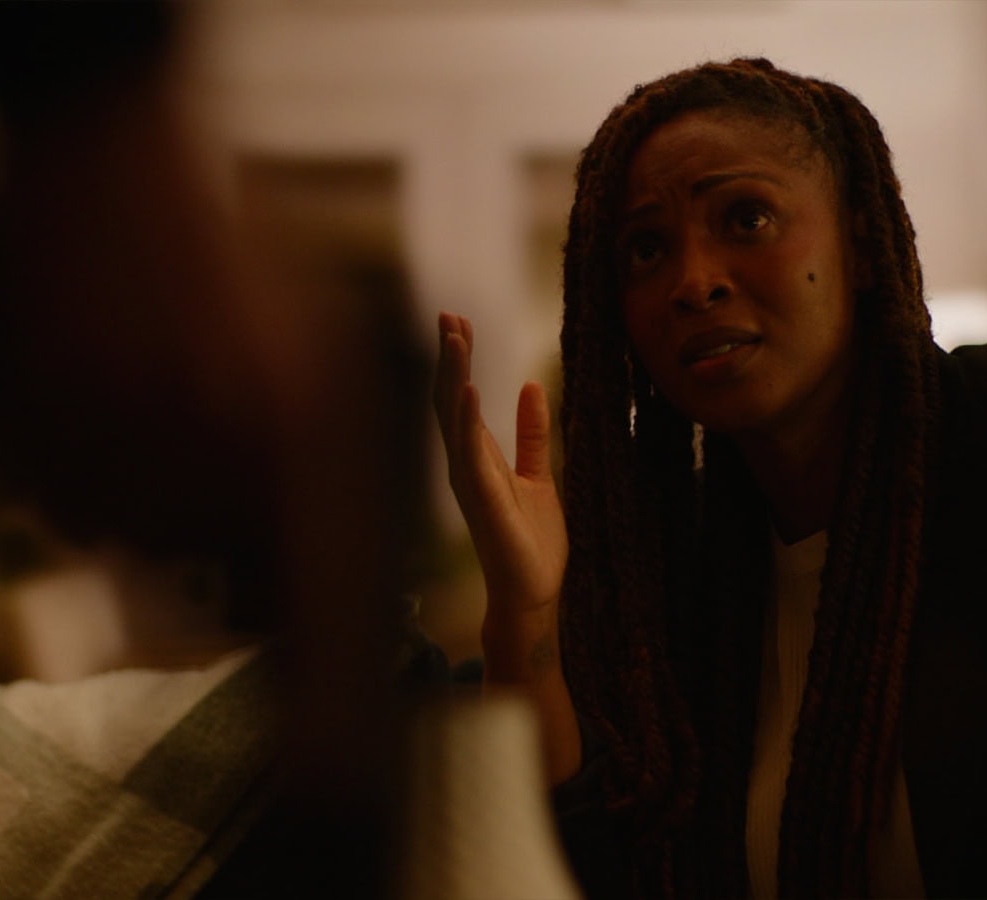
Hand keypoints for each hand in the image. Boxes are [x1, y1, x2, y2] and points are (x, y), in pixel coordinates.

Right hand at [433, 313, 567, 625]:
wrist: (532, 591)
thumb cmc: (531, 541)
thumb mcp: (538, 475)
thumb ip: (532, 434)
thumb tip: (532, 387)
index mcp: (478, 457)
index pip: (462, 398)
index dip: (459, 360)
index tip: (459, 323)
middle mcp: (464, 464)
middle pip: (450, 400)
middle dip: (449, 358)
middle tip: (447, 316)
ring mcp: (468, 479)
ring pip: (454, 417)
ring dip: (454, 376)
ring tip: (454, 337)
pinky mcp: (481, 497)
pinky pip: (470, 451)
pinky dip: (468, 418)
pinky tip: (471, 389)